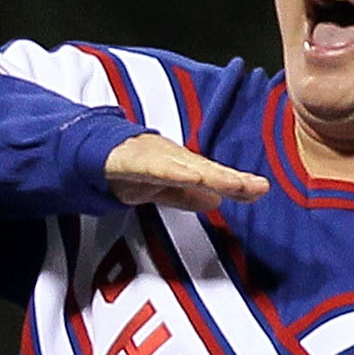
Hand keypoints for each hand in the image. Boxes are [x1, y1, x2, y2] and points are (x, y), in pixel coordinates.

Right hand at [104, 133, 269, 216]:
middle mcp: (172, 158)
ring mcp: (152, 158)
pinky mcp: (130, 161)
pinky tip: (191, 177)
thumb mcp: (163, 187)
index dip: (238, 184)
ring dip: (211, 175)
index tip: (261, 189)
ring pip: (186, 168)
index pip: (215, 176)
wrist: (92, 154)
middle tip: (257, 187)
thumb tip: (215, 200)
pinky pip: (154, 168)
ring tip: (234, 184)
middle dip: (231, 180)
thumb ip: (187, 195)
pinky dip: (173, 172)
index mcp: (181, 166)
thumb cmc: (129, 167)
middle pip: (206, 170)